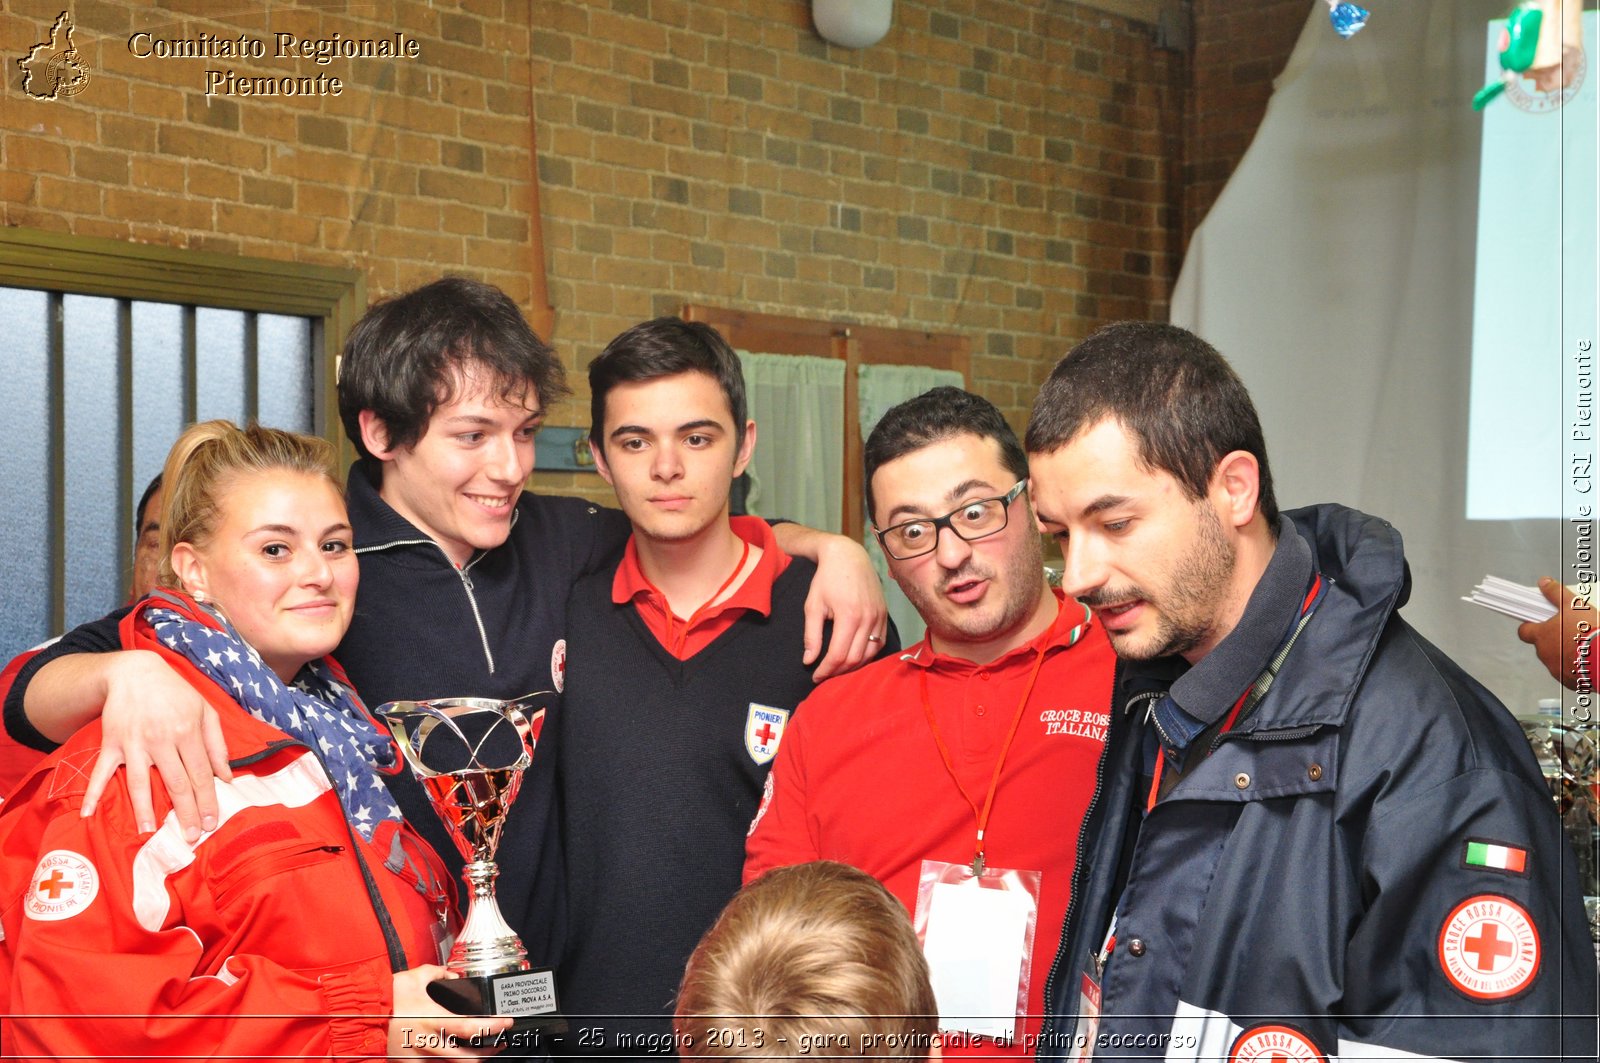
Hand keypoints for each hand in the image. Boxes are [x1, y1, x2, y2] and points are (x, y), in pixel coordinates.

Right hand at [80, 650, 231, 840]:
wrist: (136, 672)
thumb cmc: (176, 693)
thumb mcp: (205, 711)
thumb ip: (217, 744)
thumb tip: (227, 777)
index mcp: (187, 732)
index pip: (200, 774)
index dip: (206, 801)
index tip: (210, 823)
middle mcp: (161, 740)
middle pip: (175, 782)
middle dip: (184, 812)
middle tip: (189, 838)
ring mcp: (134, 743)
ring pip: (139, 782)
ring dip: (144, 809)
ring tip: (150, 833)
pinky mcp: (112, 743)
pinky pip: (101, 771)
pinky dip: (93, 792)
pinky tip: (88, 814)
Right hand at [389, 966, 512, 1058]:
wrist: (360, 1018)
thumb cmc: (387, 999)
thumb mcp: (414, 978)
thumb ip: (436, 972)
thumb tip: (453, 974)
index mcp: (432, 1020)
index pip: (471, 1027)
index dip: (494, 1027)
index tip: (508, 1022)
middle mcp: (428, 1043)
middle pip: (468, 1059)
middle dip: (490, 1052)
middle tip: (501, 1042)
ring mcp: (419, 1059)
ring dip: (472, 1060)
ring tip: (483, 1051)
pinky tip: (457, 1055)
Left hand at [803, 535, 889, 681]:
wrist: (848, 556)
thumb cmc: (826, 579)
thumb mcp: (813, 605)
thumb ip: (811, 635)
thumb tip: (809, 661)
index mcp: (848, 616)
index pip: (838, 655)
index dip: (826, 670)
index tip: (815, 676)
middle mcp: (868, 618)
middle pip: (854, 659)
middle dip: (838, 672)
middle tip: (824, 675)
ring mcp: (879, 617)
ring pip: (869, 654)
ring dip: (853, 666)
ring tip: (837, 669)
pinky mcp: (884, 615)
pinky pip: (878, 643)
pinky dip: (866, 655)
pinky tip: (853, 657)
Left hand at [1517, 578, 1596, 690]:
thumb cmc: (1590, 631)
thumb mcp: (1573, 605)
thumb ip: (1555, 593)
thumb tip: (1544, 583)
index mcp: (1541, 636)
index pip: (1524, 631)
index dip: (1530, 626)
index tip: (1536, 622)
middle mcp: (1545, 654)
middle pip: (1542, 646)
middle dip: (1553, 640)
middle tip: (1570, 632)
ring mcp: (1556, 670)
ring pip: (1556, 660)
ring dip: (1565, 654)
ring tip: (1583, 645)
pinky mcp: (1570, 682)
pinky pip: (1569, 674)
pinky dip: (1576, 668)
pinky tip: (1588, 659)